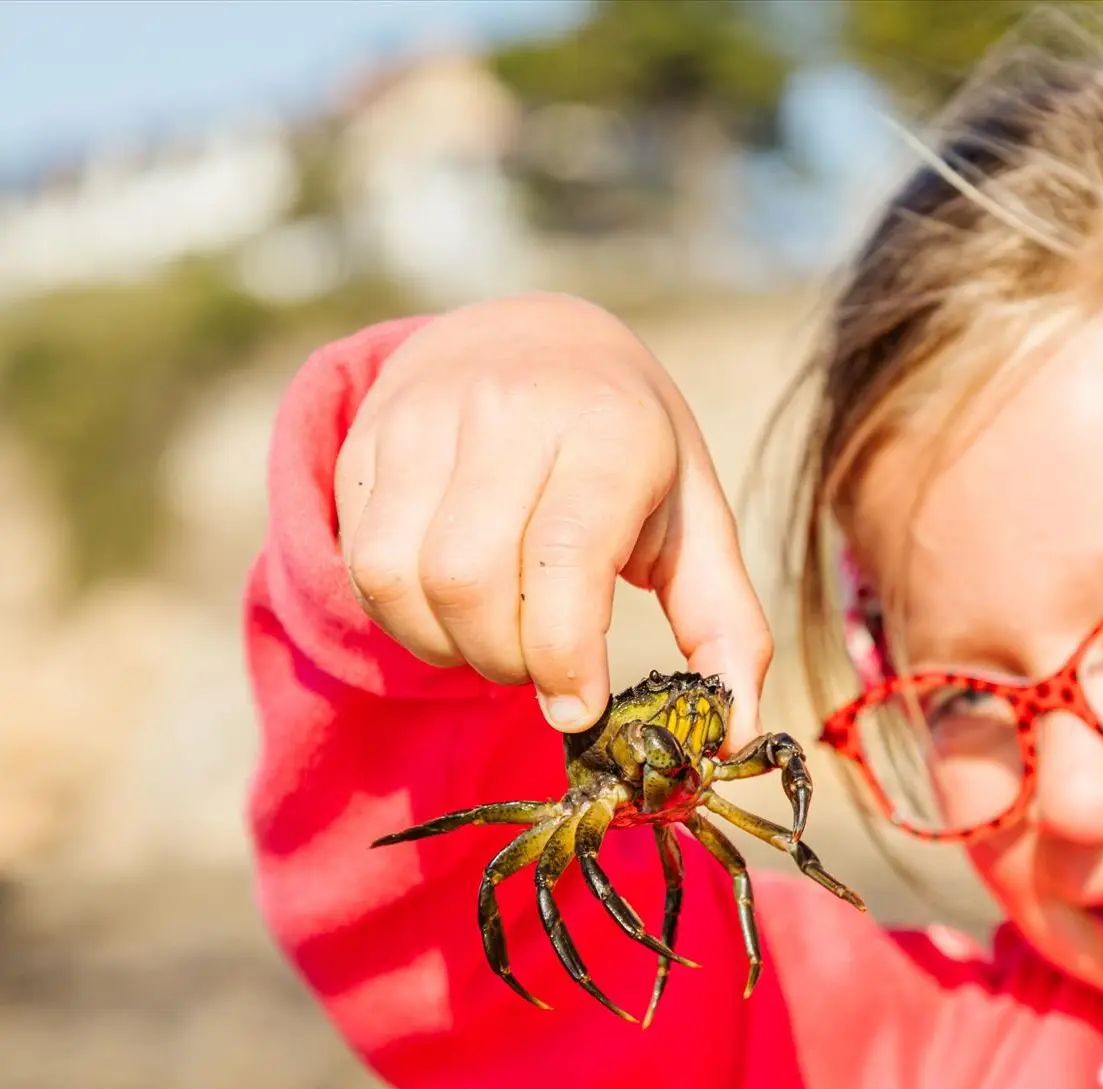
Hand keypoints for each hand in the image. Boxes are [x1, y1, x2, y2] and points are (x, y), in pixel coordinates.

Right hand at [334, 292, 771, 741]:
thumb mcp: (696, 520)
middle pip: (469, 580)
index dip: (564, 654)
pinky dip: (404, 617)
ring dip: (446, 645)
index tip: (580, 708)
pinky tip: (451, 603)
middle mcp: (509, 409)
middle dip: (505, 659)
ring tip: (496, 636)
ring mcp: (423, 417)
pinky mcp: (366, 440)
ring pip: (400, 577)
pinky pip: (361, 564)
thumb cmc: (632, 450)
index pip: (564, 555)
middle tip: (541, 668)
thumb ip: (726, 627)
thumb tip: (738, 738)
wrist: (534, 335)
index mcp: (608, 428)